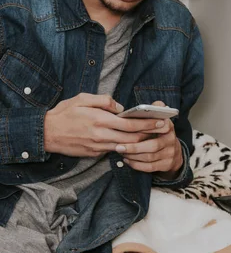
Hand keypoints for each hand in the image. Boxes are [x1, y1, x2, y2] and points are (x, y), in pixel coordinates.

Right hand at [43, 93, 169, 156]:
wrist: (46, 134)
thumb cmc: (64, 113)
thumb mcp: (82, 98)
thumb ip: (104, 100)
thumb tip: (120, 107)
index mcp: (100, 120)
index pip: (130, 123)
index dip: (147, 123)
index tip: (160, 121)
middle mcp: (101, 135)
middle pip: (132, 138)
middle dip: (149, 134)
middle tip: (163, 129)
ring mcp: (98, 147)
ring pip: (125, 146)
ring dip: (139, 142)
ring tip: (152, 136)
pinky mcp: (94, 154)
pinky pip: (114, 150)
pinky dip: (125, 146)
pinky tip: (133, 142)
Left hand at [117, 101, 182, 176]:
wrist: (173, 153)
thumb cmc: (159, 134)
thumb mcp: (160, 121)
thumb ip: (156, 110)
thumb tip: (157, 104)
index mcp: (168, 126)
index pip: (160, 126)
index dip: (146, 128)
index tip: (130, 128)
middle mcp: (171, 140)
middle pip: (153, 145)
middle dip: (134, 147)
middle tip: (118, 146)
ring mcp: (169, 154)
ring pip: (149, 157)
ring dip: (133, 156)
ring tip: (120, 152)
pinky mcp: (166, 165)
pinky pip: (149, 167)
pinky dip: (137, 164)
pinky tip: (127, 160)